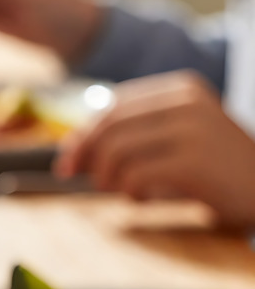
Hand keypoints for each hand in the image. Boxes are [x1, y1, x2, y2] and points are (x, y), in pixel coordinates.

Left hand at [57, 70, 254, 226]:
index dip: (84, 132)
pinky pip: (135, 175)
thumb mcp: (183, 137)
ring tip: (121, 191)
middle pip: (110, 125)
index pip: (115, 105)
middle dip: (84, 153)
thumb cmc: (220, 169)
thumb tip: (78, 146)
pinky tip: (142, 199)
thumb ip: (140, 134)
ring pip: (117, 150)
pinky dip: (129, 191)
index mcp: (181, 89)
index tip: (68, 158)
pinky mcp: (192, 161)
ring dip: (107, 177)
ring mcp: (191, 130)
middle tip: (75, 177)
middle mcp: (186, 102)